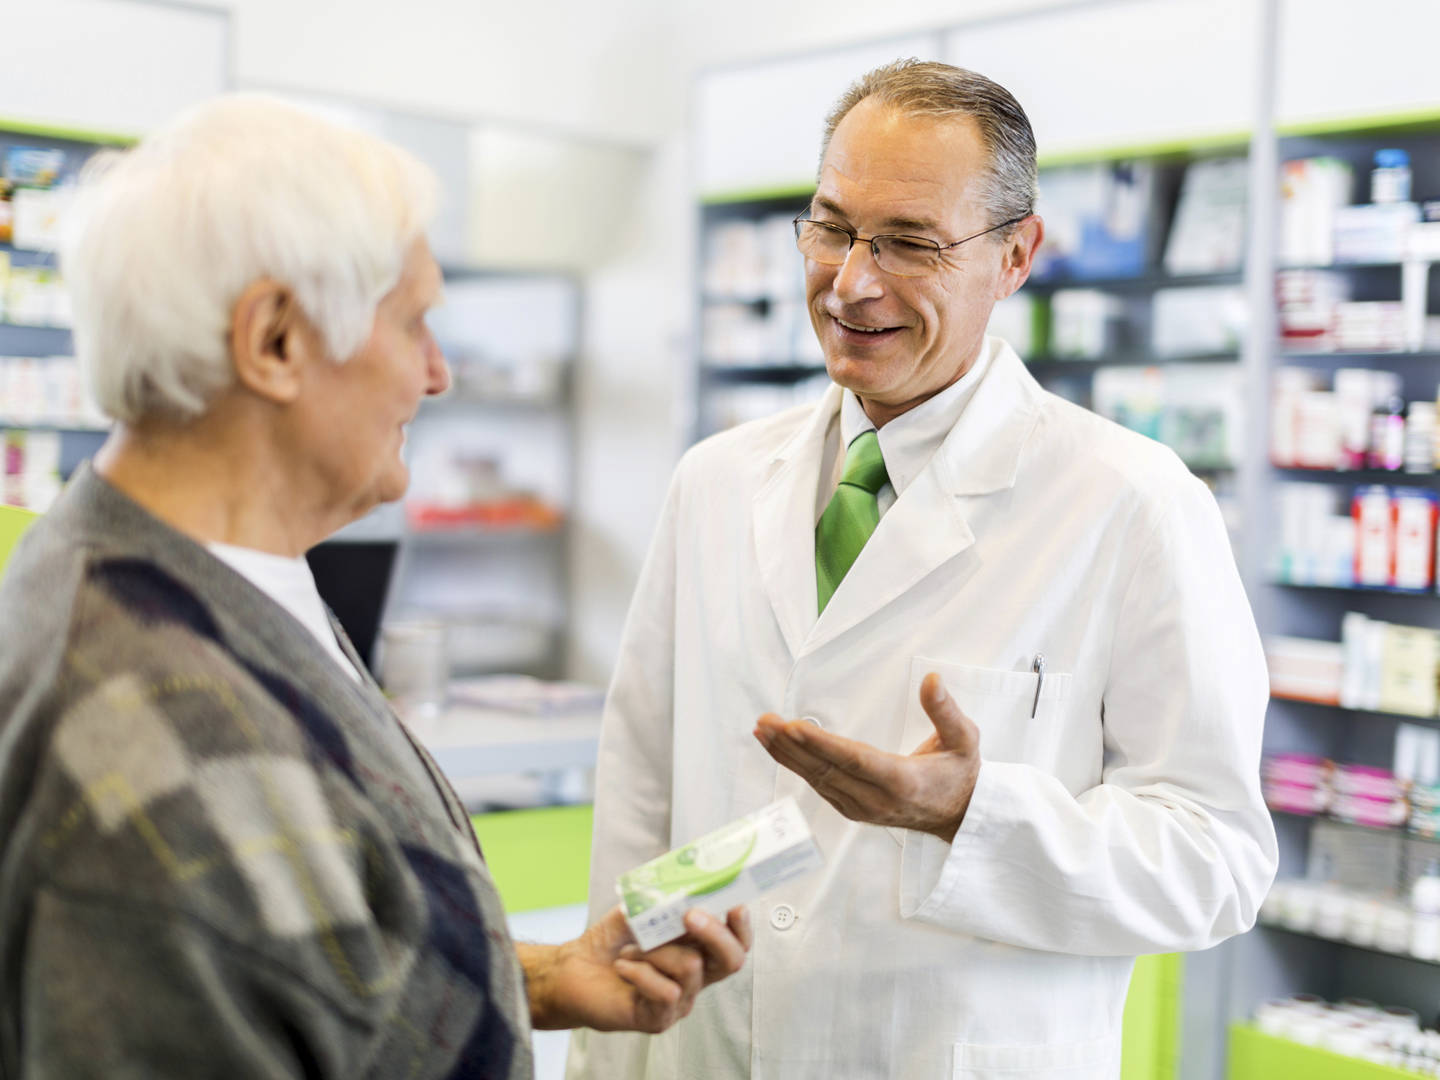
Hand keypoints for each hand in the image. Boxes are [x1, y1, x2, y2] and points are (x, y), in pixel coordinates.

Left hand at [519, 904, 751, 1032]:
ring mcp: (679, 1000)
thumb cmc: (608, 943)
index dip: (741, 926)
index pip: (735, 943)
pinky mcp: (659, 1018)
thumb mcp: (637, 910)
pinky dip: (640, 972)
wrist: (573, 971)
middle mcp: (694, 978)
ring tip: (632, 949)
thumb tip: (681, 881)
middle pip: (730, 960)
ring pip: (690, 969)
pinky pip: (665, 991)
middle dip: (715, 933)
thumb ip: (661, 898)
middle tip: (690, 914)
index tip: (736, 904)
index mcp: (696, 950)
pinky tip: (624, 967)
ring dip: (657, 951)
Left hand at [753, 671, 980, 842]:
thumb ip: (946, 710)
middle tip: (766, 721)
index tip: (794, 727)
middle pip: (826, 770)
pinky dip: (796, 766)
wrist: (959, 816)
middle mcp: (877, 799)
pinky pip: (819, 786)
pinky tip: (779, 748)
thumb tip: (932, 679)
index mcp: (903, 781)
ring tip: (763, 730)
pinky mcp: (853, 810)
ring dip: (787, 754)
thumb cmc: (960, 775)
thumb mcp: (965, 740)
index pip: (855, 760)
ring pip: (817, 779)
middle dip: (791, 744)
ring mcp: (862, 809)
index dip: (822, 744)